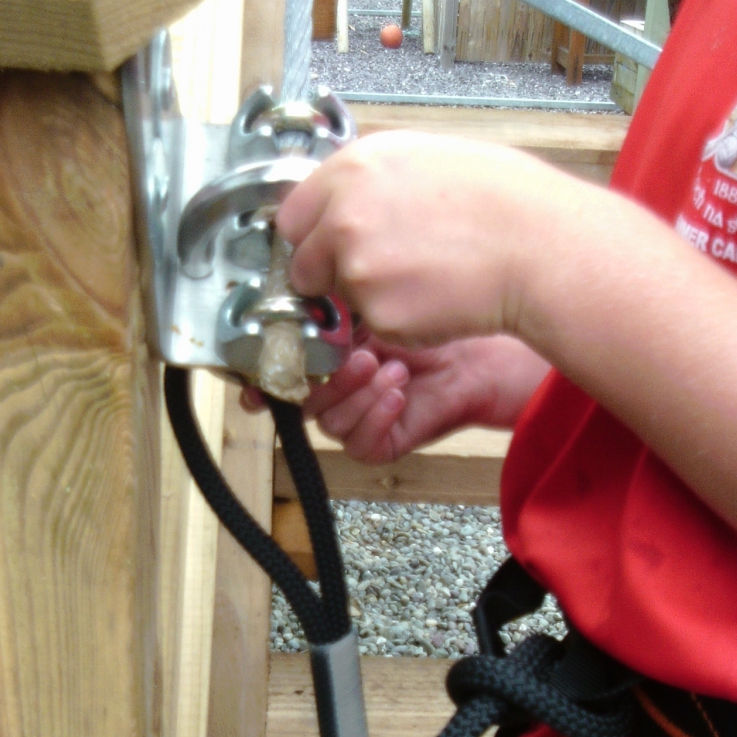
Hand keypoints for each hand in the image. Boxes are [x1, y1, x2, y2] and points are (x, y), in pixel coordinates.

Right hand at [242, 331, 548, 463]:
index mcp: (323, 358)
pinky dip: (377, 416)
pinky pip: (360, 444)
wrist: (481, 350)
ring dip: (358, 394)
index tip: (255, 382)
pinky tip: (399, 391)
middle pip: (300, 403)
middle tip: (359, 356)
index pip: (278, 377)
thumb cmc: (432, 320)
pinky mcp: (381, 442)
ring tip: (390, 368)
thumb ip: (328, 302)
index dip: (261, 383)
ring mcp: (357, 418)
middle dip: (326, 380)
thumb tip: (297, 292)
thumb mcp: (371, 303)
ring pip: (330, 423)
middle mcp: (335, 391)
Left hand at [276, 130, 584, 348]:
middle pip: (303, 264)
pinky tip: (436, 296)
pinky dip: (398, 320)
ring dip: (367, 298)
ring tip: (422, 277)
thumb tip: (342, 201)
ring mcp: (357, 268)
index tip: (328, 248)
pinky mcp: (378, 313)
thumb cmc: (500, 200)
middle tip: (376, 274)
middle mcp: (343, 216)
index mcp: (353, 169)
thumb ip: (370, 182)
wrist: (537, 246)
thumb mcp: (423, 159)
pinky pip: (373, 324)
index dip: (313, 236)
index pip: (293, 215)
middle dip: (329, 275)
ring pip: (339, 298)